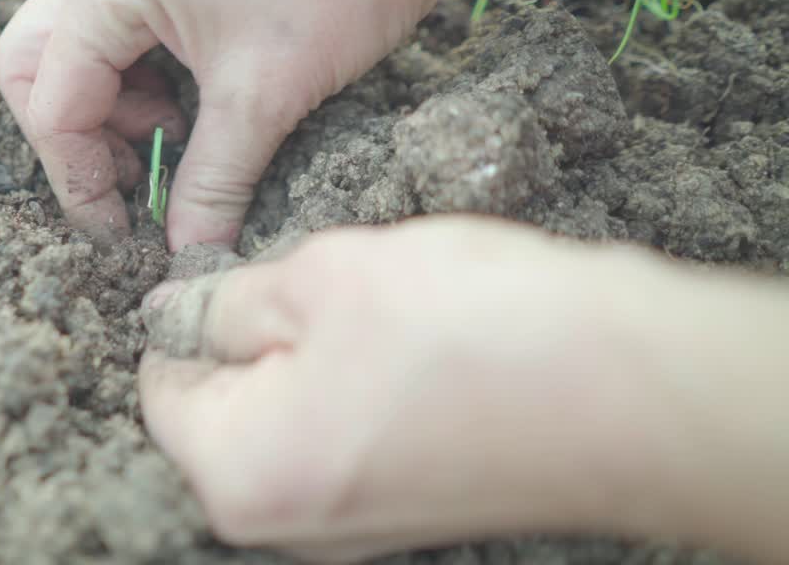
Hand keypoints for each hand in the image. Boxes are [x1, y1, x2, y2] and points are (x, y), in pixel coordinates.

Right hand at [0, 0, 451, 248]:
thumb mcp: (264, 97)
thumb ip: (211, 182)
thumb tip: (185, 254)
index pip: (53, 102)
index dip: (81, 180)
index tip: (121, 233)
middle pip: (36, 72)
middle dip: (78, 141)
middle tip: (136, 185)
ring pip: (77, 59)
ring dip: (115, 117)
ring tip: (182, 146)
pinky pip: (120, 43)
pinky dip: (143, 91)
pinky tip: (196, 114)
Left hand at [139, 216, 712, 561]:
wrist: (634, 393)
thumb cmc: (472, 332)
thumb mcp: (317, 280)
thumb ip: (223, 303)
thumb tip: (172, 312)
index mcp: (241, 476)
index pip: (162, 388)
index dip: (188, 315)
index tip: (236, 271)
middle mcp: (285, 523)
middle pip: (225, 408)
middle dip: (258, 335)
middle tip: (325, 285)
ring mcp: (349, 525)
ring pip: (289, 414)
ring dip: (315, 353)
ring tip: (383, 312)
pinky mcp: (403, 506)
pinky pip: (344, 433)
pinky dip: (360, 383)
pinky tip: (415, 345)